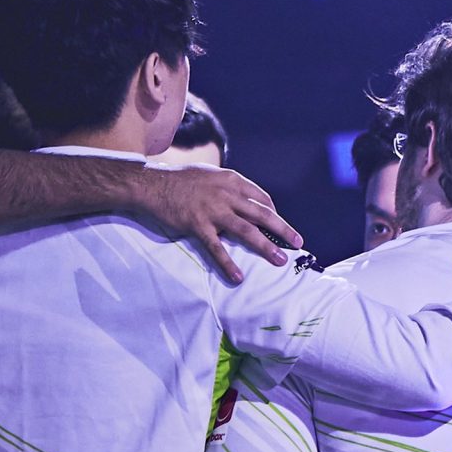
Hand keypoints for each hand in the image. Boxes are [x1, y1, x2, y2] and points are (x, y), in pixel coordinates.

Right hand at [128, 167, 303, 282]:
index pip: (261, 198)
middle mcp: (227, 195)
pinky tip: (238, 276)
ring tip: (279, 260)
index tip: (279, 225)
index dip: (273, 213)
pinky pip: (216, 248)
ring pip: (246, 231)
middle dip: (282, 230)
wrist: (153, 184)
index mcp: (232, 181)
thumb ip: (228, 186)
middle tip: (297, 242)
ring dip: (265, 246)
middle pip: (262, 214)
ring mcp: (213, 211)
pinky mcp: (198, 226)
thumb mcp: (211, 174)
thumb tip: (243, 200)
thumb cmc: (181, 179)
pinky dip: (228, 263)